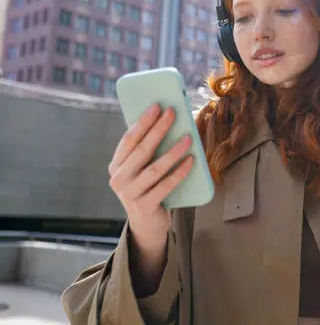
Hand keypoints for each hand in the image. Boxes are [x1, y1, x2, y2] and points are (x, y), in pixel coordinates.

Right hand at [108, 103, 193, 246]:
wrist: (146, 225)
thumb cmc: (148, 188)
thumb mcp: (141, 170)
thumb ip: (147, 151)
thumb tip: (168, 121)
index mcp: (116, 166)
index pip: (129, 139)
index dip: (143, 122)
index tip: (157, 106)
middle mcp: (118, 179)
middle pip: (142, 150)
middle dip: (158, 129)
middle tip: (172, 113)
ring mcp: (130, 194)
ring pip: (155, 168)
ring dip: (173, 151)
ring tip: (189, 138)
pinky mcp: (144, 207)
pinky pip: (165, 186)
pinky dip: (179, 172)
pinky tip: (191, 160)